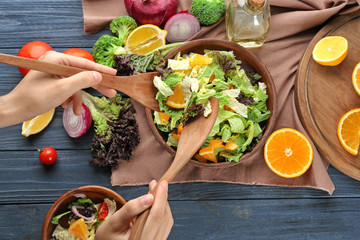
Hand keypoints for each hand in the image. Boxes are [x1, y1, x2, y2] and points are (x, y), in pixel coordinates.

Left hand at [0, 51, 116, 126]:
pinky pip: (67, 88)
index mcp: (56, 59)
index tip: (114, 74)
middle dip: (94, 86)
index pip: (84, 63)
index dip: (101, 70)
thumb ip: (82, 81)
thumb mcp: (63, 89)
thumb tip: (98, 76)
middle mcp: (55, 63)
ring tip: (78, 111)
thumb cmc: (36, 98)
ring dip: (77, 98)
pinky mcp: (52, 82)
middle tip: (111, 93)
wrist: (16, 109)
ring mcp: (53, 73)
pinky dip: (69, 98)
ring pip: (75, 84)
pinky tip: (66, 107)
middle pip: (81, 73)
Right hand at [95, 180, 173, 239]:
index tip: (162, 184)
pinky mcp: (157, 239)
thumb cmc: (109, 235)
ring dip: (163, 203)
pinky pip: (165, 223)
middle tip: (160, 184)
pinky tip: (156, 201)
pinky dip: (162, 210)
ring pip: (166, 220)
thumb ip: (130, 209)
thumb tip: (149, 197)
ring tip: (156, 190)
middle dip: (162, 198)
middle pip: (163, 218)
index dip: (160, 199)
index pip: (155, 218)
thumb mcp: (114, 221)